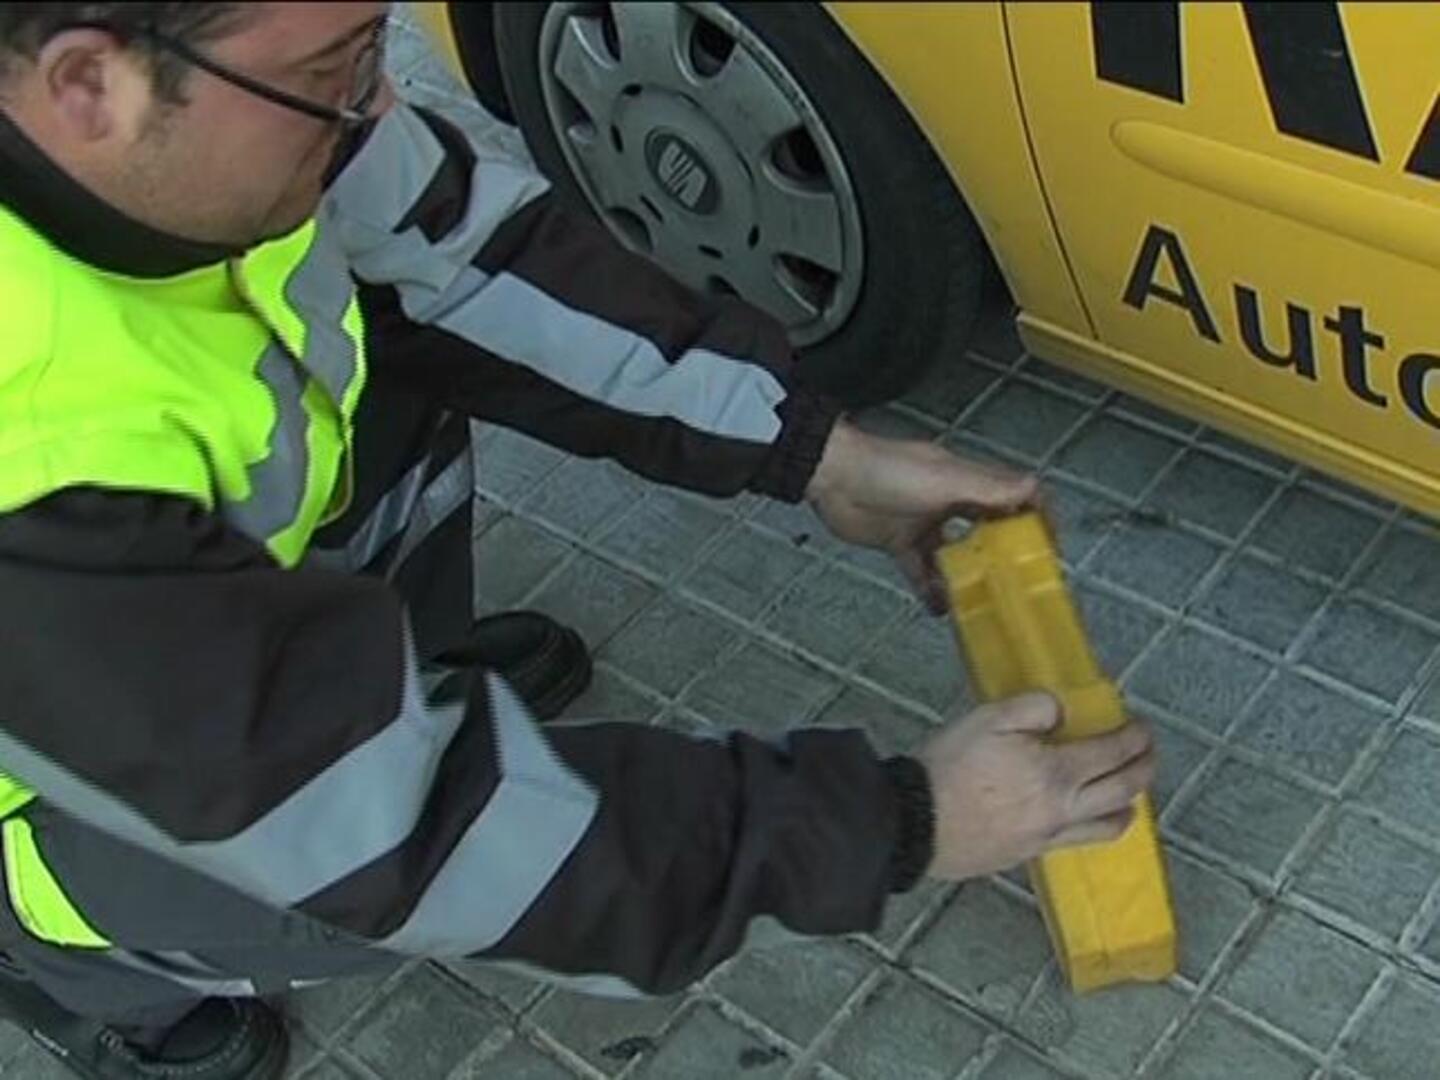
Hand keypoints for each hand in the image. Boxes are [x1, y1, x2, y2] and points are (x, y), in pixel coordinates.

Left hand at [806, 420, 1038, 612]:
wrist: (831, 477)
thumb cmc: (886, 470)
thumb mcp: (945, 480)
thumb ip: (988, 488)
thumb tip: (1034, 491)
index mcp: (966, 480)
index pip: (1014, 495)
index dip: (1034, 517)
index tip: (1047, 546)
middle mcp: (949, 501)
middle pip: (988, 528)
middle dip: (1004, 554)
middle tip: (1018, 583)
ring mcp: (923, 522)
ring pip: (955, 555)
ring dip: (967, 578)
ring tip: (981, 603)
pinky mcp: (898, 542)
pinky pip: (920, 571)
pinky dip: (930, 590)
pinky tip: (939, 609)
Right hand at [918, 692, 1154, 880]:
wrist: (915, 823)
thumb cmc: (950, 768)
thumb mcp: (988, 719)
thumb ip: (1033, 708)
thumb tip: (1060, 711)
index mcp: (1056, 773)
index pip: (1112, 752)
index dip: (1134, 737)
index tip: (1142, 727)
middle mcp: (1063, 809)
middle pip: (1123, 791)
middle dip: (1144, 769)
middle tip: (1149, 754)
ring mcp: (1048, 837)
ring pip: (1108, 827)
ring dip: (1128, 806)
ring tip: (1128, 793)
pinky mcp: (1029, 854)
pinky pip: (1078, 842)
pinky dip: (1096, 827)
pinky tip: (1084, 817)